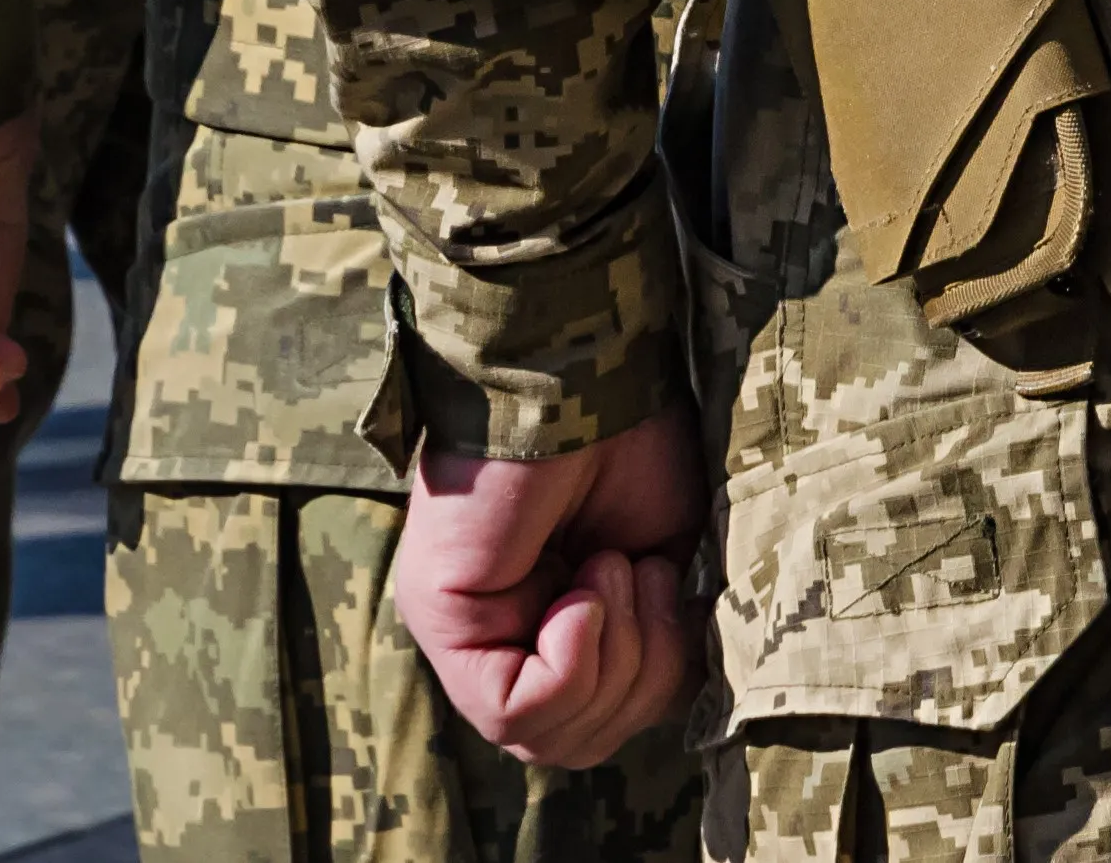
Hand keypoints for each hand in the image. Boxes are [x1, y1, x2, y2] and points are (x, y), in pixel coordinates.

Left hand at [396, 407, 706, 767]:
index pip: (595, 724)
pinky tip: (587, 582)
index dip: (654, 681)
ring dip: (615, 658)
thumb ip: (660, 642)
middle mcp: (495, 637)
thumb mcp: (669, 561)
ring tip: (614, 566)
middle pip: (572, 744)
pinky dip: (576, 657)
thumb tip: (665, 702)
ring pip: (545, 738)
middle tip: (644, 577)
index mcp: (548, 624)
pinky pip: (512, 709)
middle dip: (641, 678)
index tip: (666, 582)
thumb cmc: (632, 437)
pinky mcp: (441, 618)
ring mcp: (461, 632)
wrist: (588, 365)